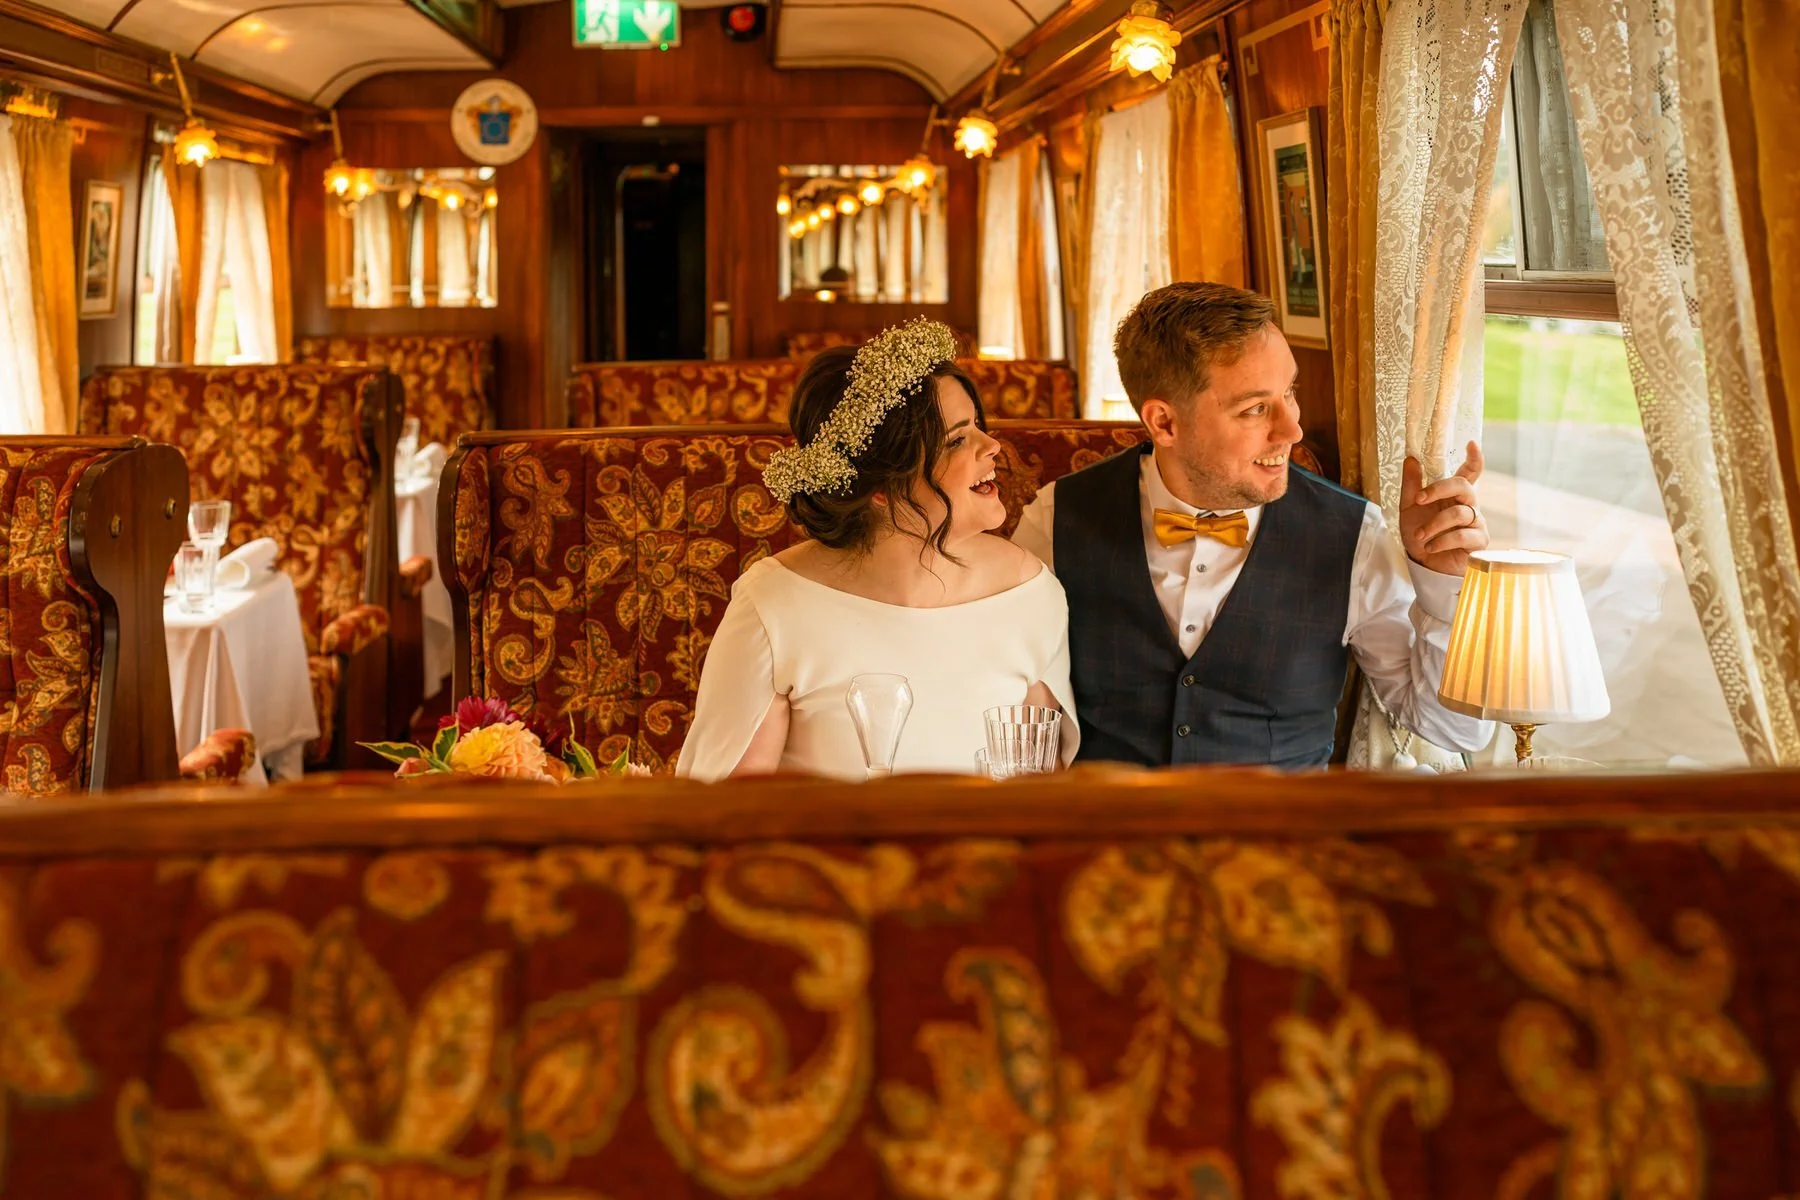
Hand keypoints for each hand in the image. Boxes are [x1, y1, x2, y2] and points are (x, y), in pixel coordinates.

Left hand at [1399, 441, 1488, 575]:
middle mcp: (1468, 505)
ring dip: (1434, 524)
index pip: (1469, 473)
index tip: (1472, 443)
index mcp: (1453, 495)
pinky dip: (1442, 540)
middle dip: (1439, 489)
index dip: (1474, 459)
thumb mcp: (1409, 509)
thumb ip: (1411, 485)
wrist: (1424, 565)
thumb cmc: (1420, 535)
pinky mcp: (1478, 542)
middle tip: (1419, 499)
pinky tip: (1431, 547)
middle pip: (1463, 486)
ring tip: (1420, 535)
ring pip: (1459, 513)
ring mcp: (1476, 523)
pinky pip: (1463, 535)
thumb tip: (1411, 458)